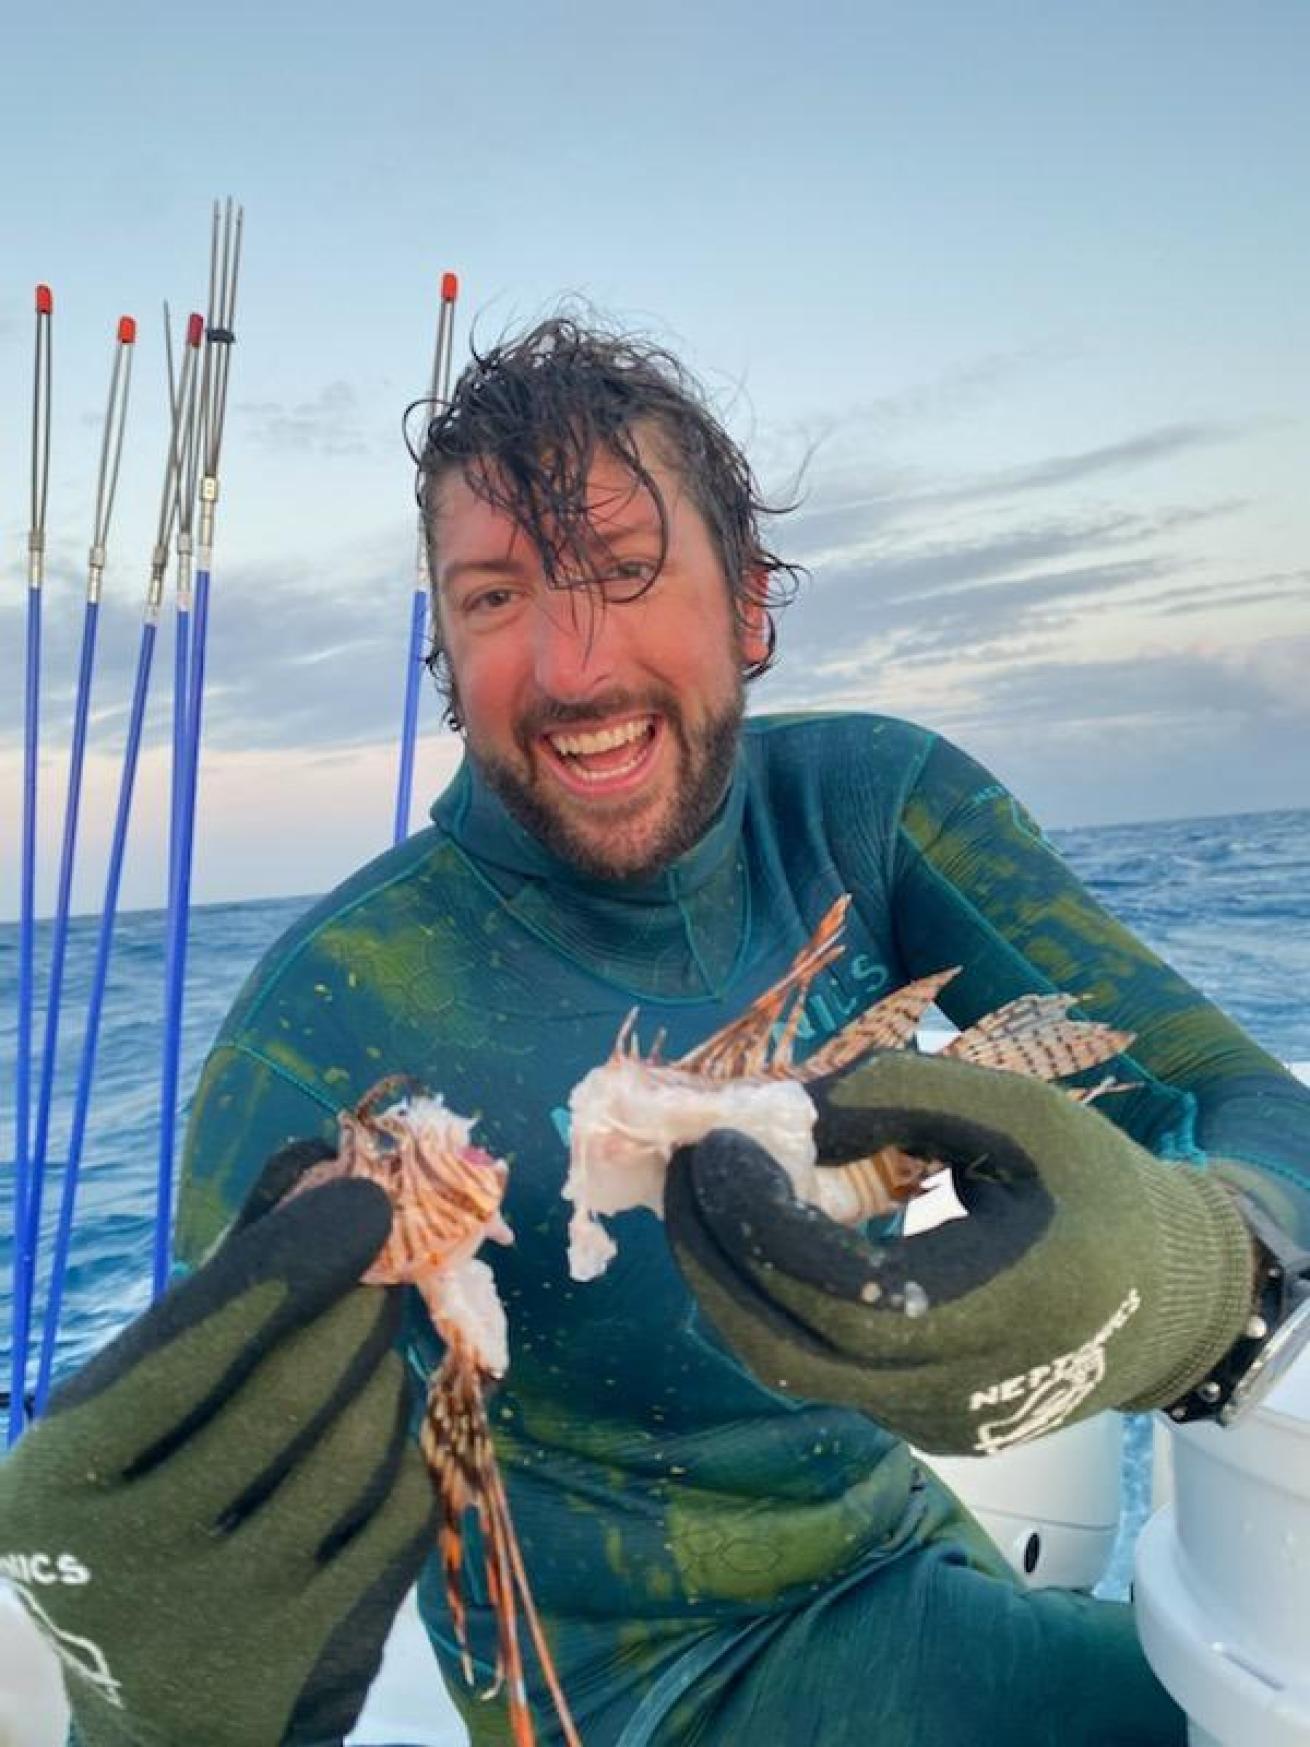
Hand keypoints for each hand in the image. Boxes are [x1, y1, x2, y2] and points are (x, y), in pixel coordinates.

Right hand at [0, 1141, 435, 1746]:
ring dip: (386, 1384)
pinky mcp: (297, 1653)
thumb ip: (217, 1287)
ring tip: (378, 1360)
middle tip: (387, 1276)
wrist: (152, 1709)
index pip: (192, 1346)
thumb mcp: (134, 1411)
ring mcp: (213, 1613)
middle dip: (357, 1312)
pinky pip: (393, 1514)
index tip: (366, 1200)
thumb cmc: (144, 1509)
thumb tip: (314, 1162)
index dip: (293, 1261)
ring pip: (351, 1451)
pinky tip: (386, 1444)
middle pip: (284, 1392)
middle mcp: (123, 1552)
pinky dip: (407, 1460)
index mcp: (59, 1474)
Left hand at [665, 1052, 1256, 1454]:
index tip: (713, 1144)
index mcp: (1007, 1308)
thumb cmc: (1098, 1189)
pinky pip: (819, 1372)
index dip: (759, 1220)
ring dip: (726, 1281)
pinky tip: (753, 1238)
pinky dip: (767, 1305)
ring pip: (791, 1368)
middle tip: (676, 1171)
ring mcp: (937, 1426)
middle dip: (710, 1256)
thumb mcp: (1021, 1114)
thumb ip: (904, 1098)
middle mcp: (962, 1392)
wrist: (1169, 1299)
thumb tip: (783, 1111)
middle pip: (789, 1349)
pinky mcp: (921, 1430)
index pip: (840, 1291)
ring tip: (699, 1197)